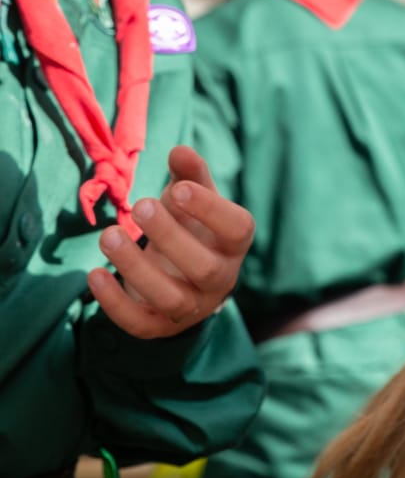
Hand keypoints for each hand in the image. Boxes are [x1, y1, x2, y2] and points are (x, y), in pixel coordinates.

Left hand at [87, 145, 253, 339]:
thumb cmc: (192, 227)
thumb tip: (179, 150)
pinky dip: (115, 304)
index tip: (178, 188)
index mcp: (233, 244)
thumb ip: (189, 174)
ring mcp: (192, 307)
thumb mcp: (194, 199)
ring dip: (137, 268)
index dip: (211, 210)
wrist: (183, 276)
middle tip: (140, 205)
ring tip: (108, 235)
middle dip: (171, 237)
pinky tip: (94, 275)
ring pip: (171, 299)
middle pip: (205, 268)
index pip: (237, 230)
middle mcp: (221, 279)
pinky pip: (141, 324)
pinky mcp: (161, 326)